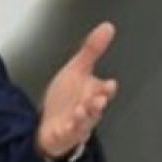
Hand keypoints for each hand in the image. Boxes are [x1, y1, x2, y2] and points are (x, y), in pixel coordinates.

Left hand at [36, 21, 119, 159]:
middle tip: (99, 99)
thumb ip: (93, 49)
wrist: (52, 123)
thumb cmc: (67, 97)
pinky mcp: (64, 134)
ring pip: (84, 121)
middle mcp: (88, 108)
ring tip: (80, 110)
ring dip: (83, 116)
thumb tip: (107, 27)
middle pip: (95, 107)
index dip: (107, 88)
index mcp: (93, 92)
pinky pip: (67, 133)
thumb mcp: (77, 69)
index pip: (104, 90)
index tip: (110, 84)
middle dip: (97, 104)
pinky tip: (63, 126)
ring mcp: (77, 123)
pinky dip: (66, 130)